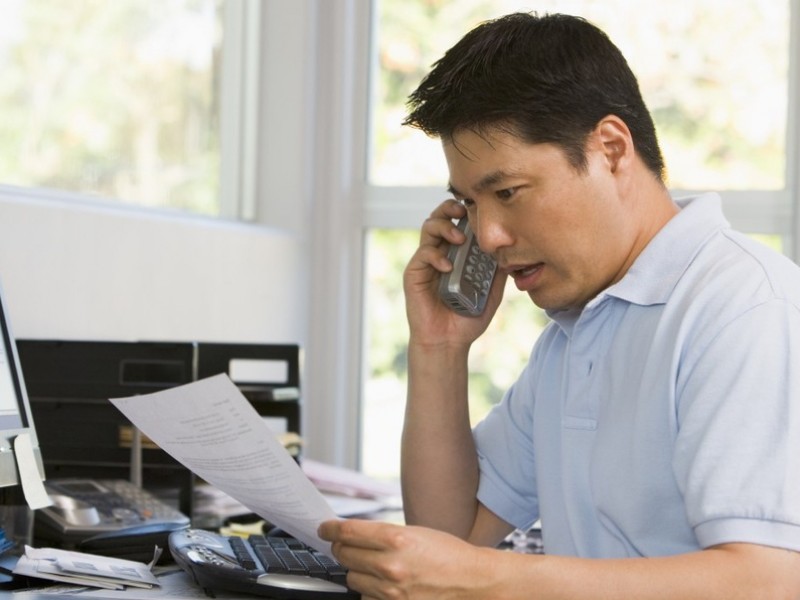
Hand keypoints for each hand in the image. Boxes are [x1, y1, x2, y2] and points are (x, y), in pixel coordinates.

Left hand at [318, 519, 495, 599]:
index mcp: (396, 538)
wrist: (471, 581)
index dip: (330, 529)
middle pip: (344, 554)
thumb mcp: (415, 532)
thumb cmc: (447, 553)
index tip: (324, 529)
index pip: (348, 532)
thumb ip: (382, 534)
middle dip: (343, 548)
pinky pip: (366, 598)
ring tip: (374, 566)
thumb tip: (352, 535)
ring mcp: (391, 590)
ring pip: (352, 578)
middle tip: (346, 545)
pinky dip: (370, 591)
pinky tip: (383, 584)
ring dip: (358, 571)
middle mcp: (391, 564)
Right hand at [403, 199, 504, 347]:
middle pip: (440, 216)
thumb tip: (514, 247)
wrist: (449, 341)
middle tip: (463, 210)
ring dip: (444, 226)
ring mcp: (426, 261)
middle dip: (450, 207)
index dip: (466, 209)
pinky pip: (423, 254)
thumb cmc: (469, 317)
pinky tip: (448, 266)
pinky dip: (436, 256)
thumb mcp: (492, 289)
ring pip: (428, 228)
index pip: (458, 220)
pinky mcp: (415, 273)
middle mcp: (440, 251)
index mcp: (457, 252)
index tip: (480, 208)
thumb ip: (498, 269)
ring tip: (459, 238)